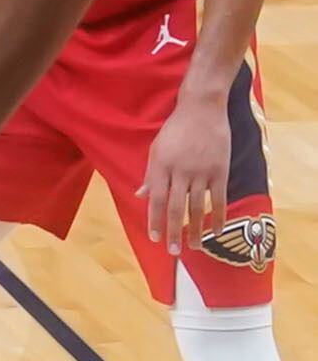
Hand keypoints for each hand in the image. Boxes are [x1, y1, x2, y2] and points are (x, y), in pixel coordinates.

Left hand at [141, 90, 230, 253]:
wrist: (201, 110)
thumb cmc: (176, 130)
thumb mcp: (157, 148)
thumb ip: (150, 174)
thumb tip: (140, 196)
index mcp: (161, 166)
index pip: (156, 199)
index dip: (154, 220)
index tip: (154, 238)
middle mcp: (180, 171)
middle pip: (175, 207)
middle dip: (173, 231)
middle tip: (172, 251)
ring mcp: (202, 172)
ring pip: (198, 207)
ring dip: (196, 230)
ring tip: (195, 247)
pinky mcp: (220, 171)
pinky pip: (219, 199)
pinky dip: (218, 217)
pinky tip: (217, 232)